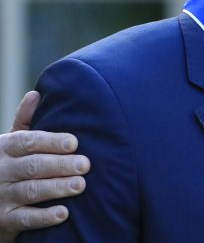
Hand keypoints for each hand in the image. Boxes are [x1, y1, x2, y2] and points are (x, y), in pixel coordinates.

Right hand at [0, 91, 89, 241]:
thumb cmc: (7, 165)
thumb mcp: (10, 142)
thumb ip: (24, 122)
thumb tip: (36, 94)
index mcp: (3, 148)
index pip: (27, 141)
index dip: (51, 142)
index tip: (74, 142)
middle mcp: (0, 171)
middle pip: (33, 166)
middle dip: (60, 165)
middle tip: (85, 165)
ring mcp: (1, 196)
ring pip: (31, 190)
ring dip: (56, 188)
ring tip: (80, 185)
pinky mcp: (4, 220)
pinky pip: (24, 219)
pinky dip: (44, 217)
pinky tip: (63, 213)